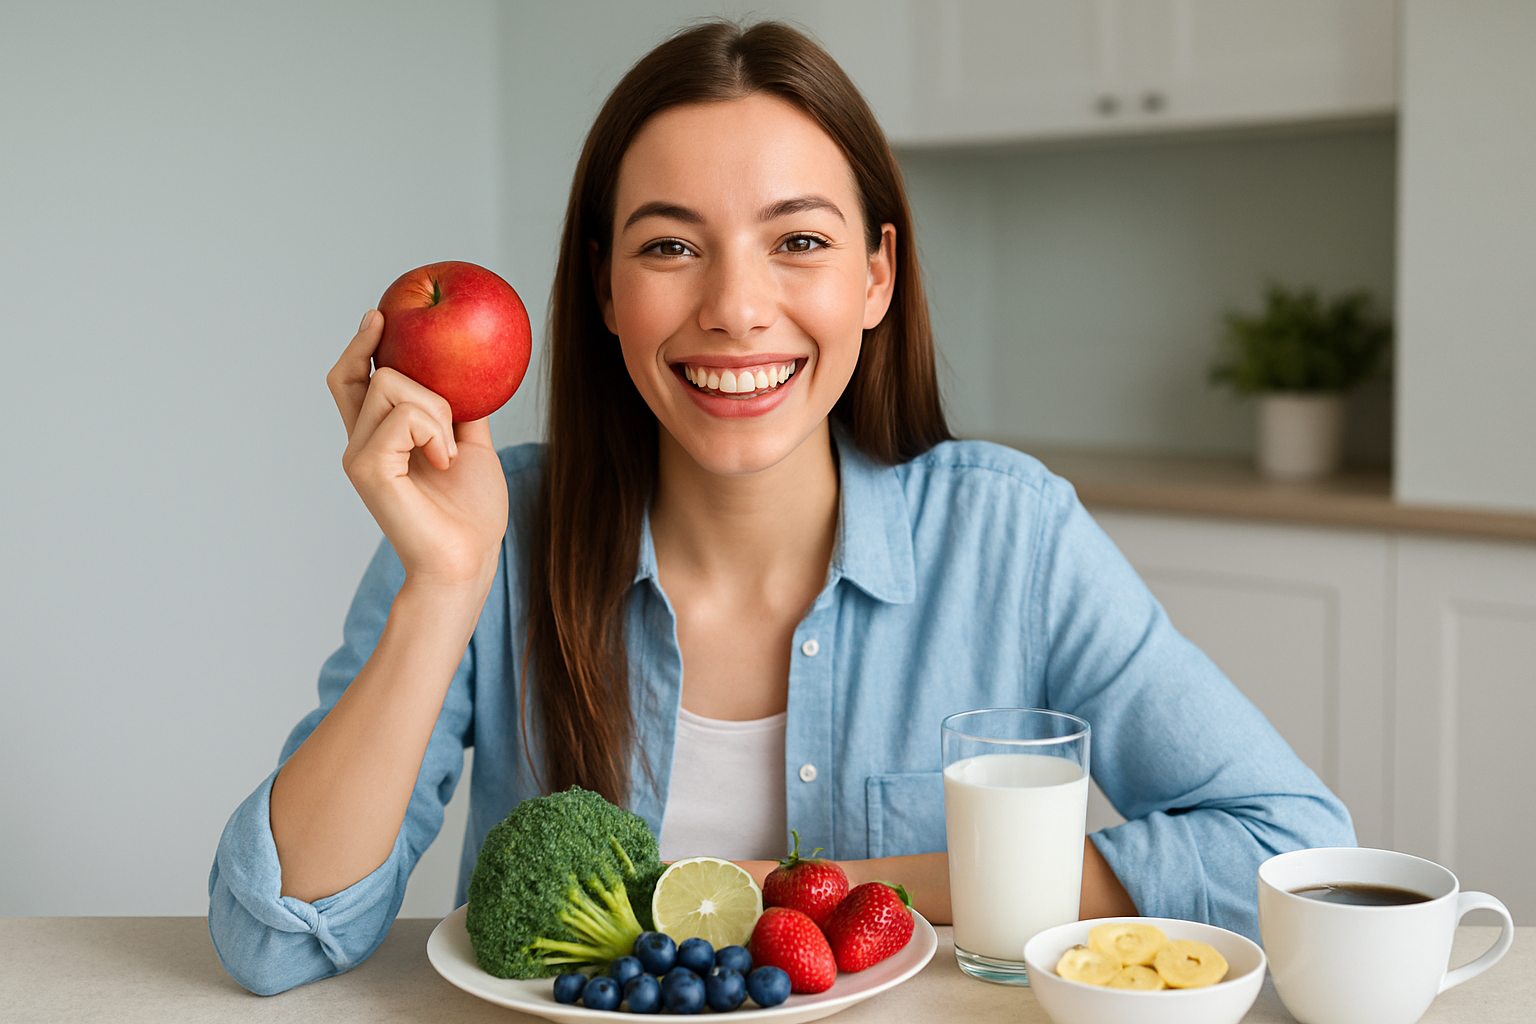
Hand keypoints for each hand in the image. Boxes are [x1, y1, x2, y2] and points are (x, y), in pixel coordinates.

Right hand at [326, 310, 509, 588]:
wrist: (470, 560)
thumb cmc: (472, 514)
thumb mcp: (473, 448)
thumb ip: (463, 411)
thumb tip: (474, 371)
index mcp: (380, 438)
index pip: (352, 378)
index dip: (361, 344)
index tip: (383, 315)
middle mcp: (360, 444)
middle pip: (372, 373)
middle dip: (423, 382)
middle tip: (451, 422)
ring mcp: (359, 456)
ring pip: (391, 385)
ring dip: (436, 411)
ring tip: (449, 453)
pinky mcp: (367, 469)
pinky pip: (402, 415)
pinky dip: (434, 432)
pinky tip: (444, 462)